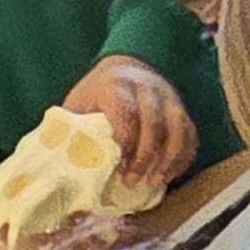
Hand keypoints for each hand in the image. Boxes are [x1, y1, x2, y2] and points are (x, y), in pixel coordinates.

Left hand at [67, 56, 196, 197]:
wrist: (126, 66)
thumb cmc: (96, 94)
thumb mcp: (78, 104)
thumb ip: (71, 131)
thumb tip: (59, 172)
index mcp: (116, 85)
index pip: (125, 111)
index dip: (124, 140)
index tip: (116, 165)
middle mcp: (147, 88)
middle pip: (154, 122)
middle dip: (145, 155)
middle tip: (132, 181)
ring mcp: (168, 98)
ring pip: (178, 128)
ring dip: (168, 159)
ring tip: (155, 183)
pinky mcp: (181, 110)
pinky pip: (190, 134)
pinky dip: (182, 157)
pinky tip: (168, 176)